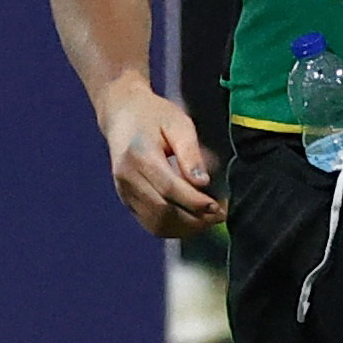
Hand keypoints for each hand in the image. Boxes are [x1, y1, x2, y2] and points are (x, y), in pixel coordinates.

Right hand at [98, 77, 223, 238]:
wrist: (122, 114)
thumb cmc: (155, 116)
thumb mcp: (178, 123)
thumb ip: (190, 153)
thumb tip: (203, 183)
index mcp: (139, 155)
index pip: (169, 188)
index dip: (195, 202)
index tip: (218, 206)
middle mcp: (127, 177)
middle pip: (162, 211)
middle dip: (194, 219)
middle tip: (220, 215)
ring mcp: (124, 191)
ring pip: (156, 223)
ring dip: (185, 229)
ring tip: (209, 220)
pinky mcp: (126, 200)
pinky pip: (150, 223)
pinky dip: (173, 228)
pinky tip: (192, 221)